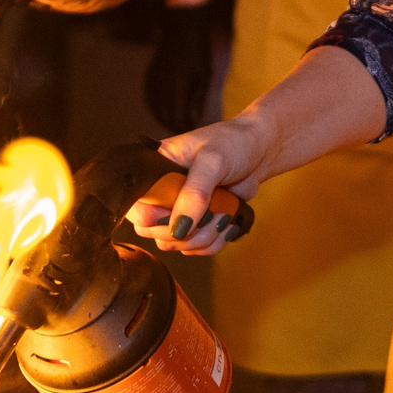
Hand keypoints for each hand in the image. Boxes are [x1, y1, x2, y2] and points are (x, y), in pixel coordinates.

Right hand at [129, 116, 275, 255]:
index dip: (154, 217)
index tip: (179, 212)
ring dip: (203, 236)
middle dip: (185, 230)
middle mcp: (160, 193)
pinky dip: (213, 242)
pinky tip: (226, 222)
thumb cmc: (231, 144)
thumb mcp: (212, 161)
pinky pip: (194, 248)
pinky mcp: (195, 224)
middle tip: (210, 213)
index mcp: (153, 170)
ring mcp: (177, 210)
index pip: (135, 205)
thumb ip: (194, 193)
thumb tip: (180, 228)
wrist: (257, 151)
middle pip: (151, 231)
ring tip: (223, 214)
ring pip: (174, 243)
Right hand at [143, 4, 216, 131]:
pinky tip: (164, 111)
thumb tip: (192, 122)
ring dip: (163, 119)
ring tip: (174, 124)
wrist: (183, 29)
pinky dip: (155, 108)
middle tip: (183, 132)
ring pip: (154, 109)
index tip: (191, 133)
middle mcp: (162, 85)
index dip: (183, 128)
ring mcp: (153, 80)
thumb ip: (197, 101)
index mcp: (178, 86)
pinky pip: (149, 99)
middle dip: (173, 126)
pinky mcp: (148, 76)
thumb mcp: (204, 76)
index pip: (177, 117)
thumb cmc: (199, 53)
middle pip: (164, 116)